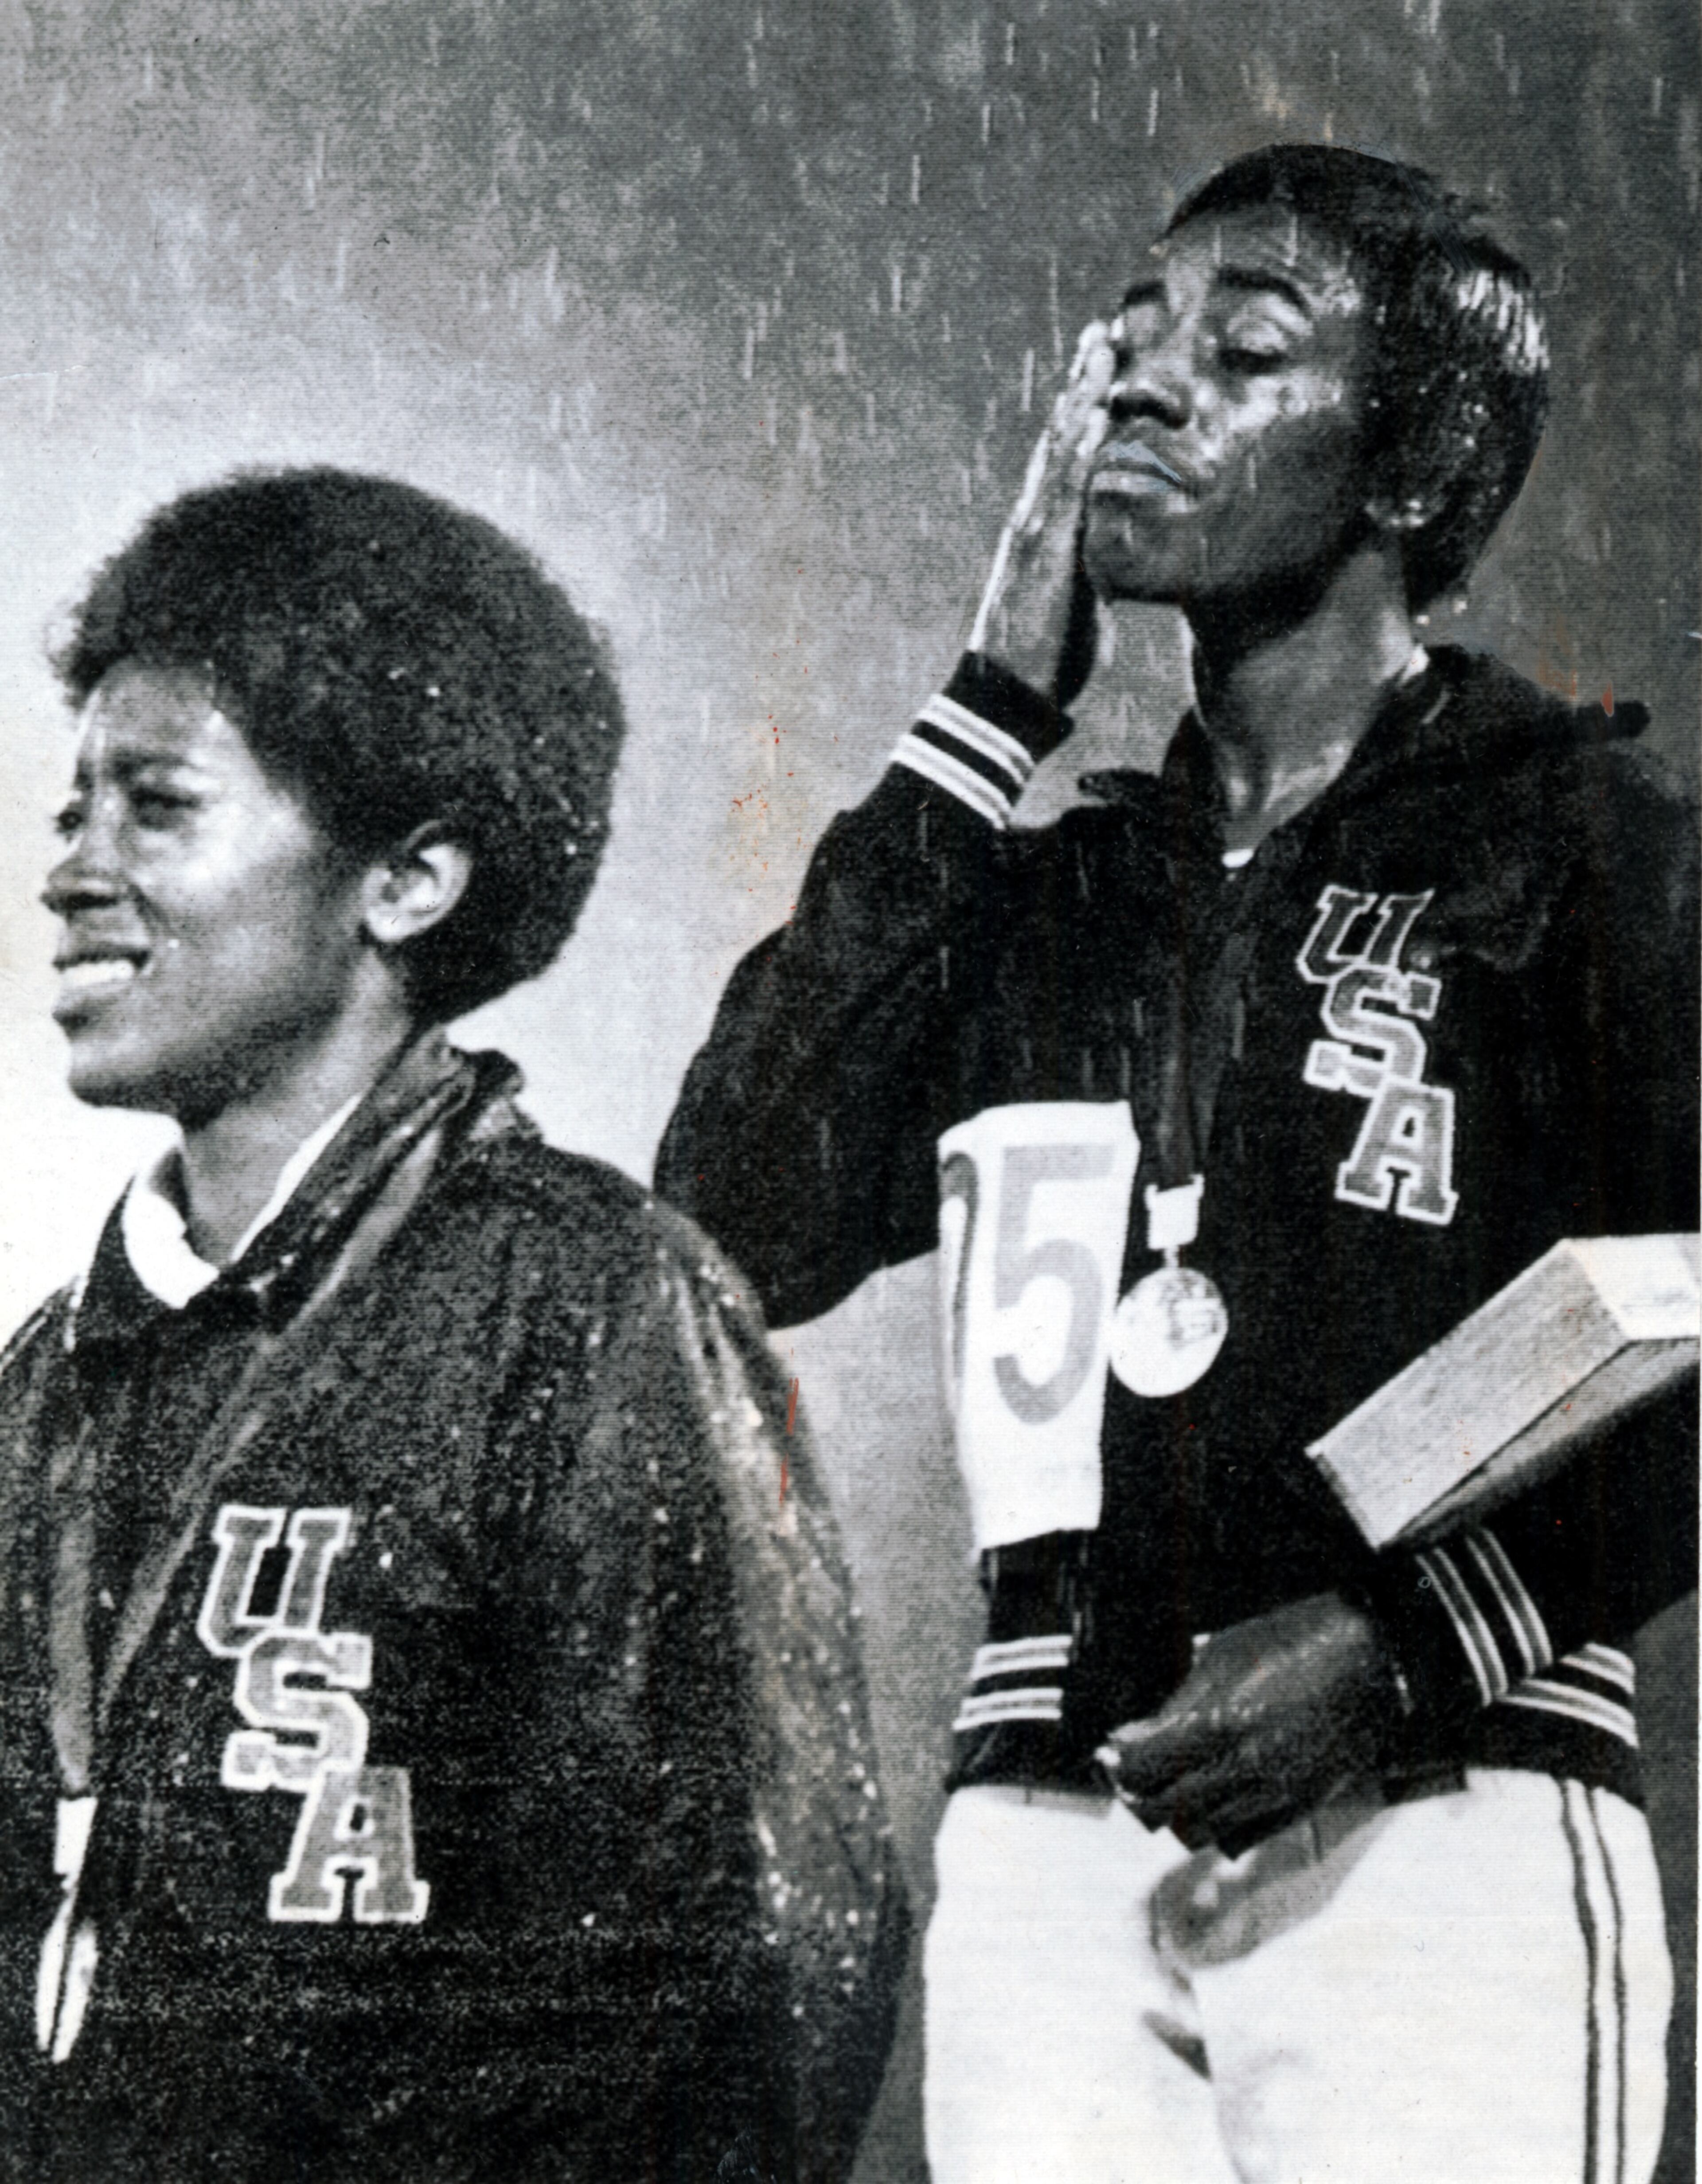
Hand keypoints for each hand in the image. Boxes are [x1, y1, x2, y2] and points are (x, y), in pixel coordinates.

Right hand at [969, 320, 1116, 707]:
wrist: (1010, 693)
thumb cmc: (1045, 657)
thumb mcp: (1079, 602)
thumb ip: (1092, 569)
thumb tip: (1109, 558)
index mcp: (1043, 529)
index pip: (1064, 458)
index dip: (1082, 410)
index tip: (1103, 366)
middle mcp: (1034, 517)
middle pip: (1059, 435)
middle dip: (1081, 382)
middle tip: (1104, 330)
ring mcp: (1035, 528)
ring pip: (1060, 447)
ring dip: (1082, 394)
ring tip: (1103, 346)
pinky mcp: (1044, 548)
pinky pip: (1065, 488)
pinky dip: (1079, 446)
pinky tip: (1094, 412)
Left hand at [1096, 1592, 1407, 1853]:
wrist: (1377, 1656)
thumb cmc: (1300, 1640)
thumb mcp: (1224, 1655)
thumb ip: (1178, 1704)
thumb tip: (1136, 1736)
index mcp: (1222, 1724)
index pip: (1143, 1770)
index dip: (1117, 1765)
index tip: (1112, 1752)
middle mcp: (1247, 1769)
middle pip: (1164, 1809)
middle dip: (1137, 1793)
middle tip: (1130, 1772)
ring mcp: (1277, 1793)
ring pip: (1200, 1832)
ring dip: (1175, 1812)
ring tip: (1169, 1784)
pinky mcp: (1302, 1805)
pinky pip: (1242, 1837)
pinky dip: (1217, 1825)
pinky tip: (1213, 1796)